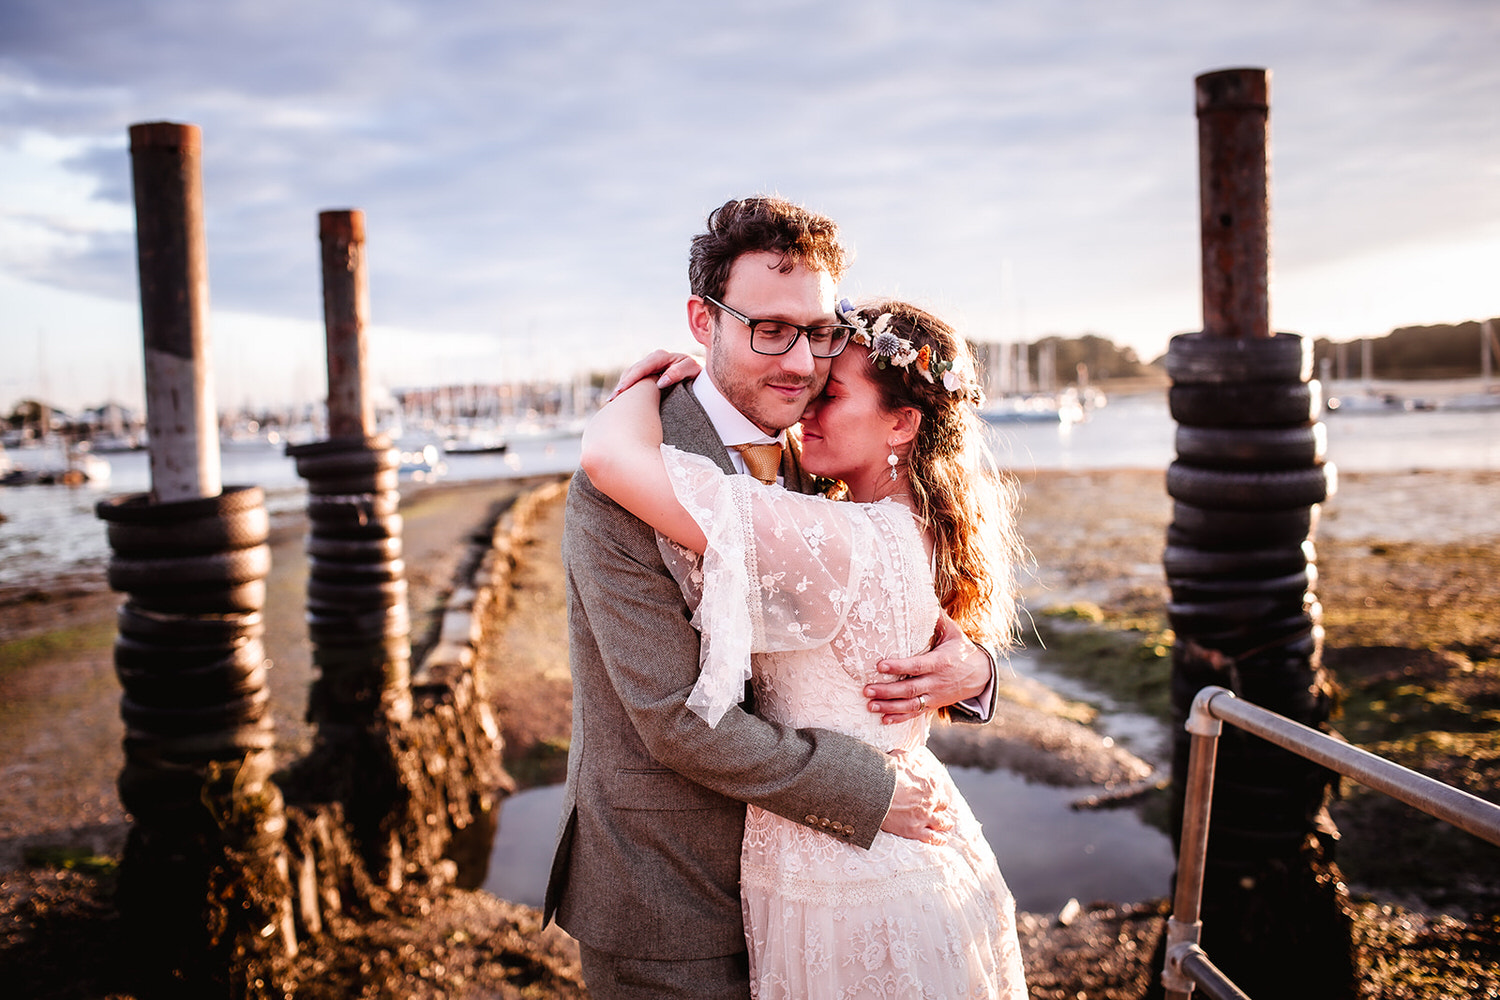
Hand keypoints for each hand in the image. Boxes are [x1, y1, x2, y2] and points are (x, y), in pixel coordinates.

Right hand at [609, 349, 704, 400]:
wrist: (704, 372)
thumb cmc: (700, 371)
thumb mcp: (693, 369)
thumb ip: (679, 372)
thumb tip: (660, 381)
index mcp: (662, 356)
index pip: (641, 368)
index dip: (630, 379)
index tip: (621, 391)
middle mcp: (653, 359)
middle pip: (632, 371)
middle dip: (622, 385)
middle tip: (611, 400)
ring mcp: (651, 367)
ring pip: (631, 375)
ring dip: (622, 387)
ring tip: (613, 402)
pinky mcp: (650, 375)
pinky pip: (636, 381)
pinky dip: (629, 389)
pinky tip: (622, 401)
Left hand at [864, 611, 991, 723]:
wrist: (980, 675)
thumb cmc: (961, 650)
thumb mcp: (953, 633)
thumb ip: (937, 619)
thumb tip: (924, 597)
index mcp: (941, 662)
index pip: (917, 665)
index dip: (899, 666)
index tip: (880, 665)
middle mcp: (937, 682)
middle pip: (910, 689)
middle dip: (887, 691)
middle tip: (866, 689)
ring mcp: (935, 696)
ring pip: (911, 705)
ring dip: (889, 707)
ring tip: (870, 705)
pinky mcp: (933, 705)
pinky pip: (916, 714)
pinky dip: (900, 718)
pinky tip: (883, 719)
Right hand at [879, 749, 953, 844]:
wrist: (875, 791)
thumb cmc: (887, 773)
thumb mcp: (902, 756)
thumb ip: (913, 758)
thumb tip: (919, 758)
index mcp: (930, 783)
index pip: (938, 784)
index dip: (935, 787)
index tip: (932, 789)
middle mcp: (931, 801)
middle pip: (943, 804)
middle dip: (941, 806)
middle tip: (939, 808)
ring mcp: (925, 817)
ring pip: (942, 823)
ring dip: (945, 824)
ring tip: (947, 825)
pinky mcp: (916, 831)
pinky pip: (933, 838)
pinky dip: (939, 839)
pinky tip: (942, 840)